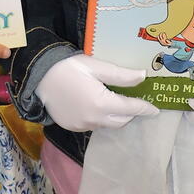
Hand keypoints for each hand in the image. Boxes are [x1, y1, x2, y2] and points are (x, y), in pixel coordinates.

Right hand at [36, 53, 160, 132]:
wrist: (37, 77)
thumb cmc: (68, 67)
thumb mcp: (96, 66)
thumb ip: (121, 75)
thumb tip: (142, 76)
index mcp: (101, 103)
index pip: (131, 109)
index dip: (145, 108)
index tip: (155, 109)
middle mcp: (93, 119)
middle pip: (121, 121)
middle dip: (131, 113)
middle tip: (135, 102)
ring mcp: (82, 126)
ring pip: (107, 124)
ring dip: (115, 116)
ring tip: (116, 102)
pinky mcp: (72, 127)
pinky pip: (93, 126)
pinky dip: (100, 118)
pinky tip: (96, 106)